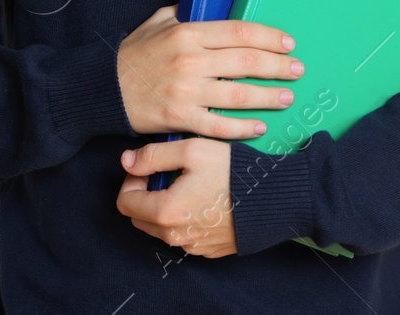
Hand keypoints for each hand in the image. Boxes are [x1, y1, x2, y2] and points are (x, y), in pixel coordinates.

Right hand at [116, 4, 304, 137]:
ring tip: (287, 96)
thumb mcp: (157, 22)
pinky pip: (219, 126)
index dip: (269, 38)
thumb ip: (186, 13)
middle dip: (278, 66)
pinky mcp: (180, 119)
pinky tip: (260, 126)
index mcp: (188, 33)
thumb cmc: (132, 54)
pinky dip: (243, 127)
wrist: (103, 89)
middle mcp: (191, 61)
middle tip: (297, 70)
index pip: (240, 32)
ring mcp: (187, 92)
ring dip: (269, 96)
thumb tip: (213, 6)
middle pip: (247, 62)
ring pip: (239, 94)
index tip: (288, 44)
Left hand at [116, 137, 235, 257]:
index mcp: (166, 212)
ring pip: (161, 228)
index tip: (149, 167)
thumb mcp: (191, 150)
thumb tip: (127, 161)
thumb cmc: (233, 172)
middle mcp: (175, 236)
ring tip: (188, 184)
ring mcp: (192, 246)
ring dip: (165, 206)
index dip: (133, 180)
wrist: (274, 199)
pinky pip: (183, 235)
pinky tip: (203, 200)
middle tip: (168, 173)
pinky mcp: (208, 250)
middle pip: (140, 218)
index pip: (125, 202)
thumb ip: (153, 155)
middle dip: (146, 194)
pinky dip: (184, 219)